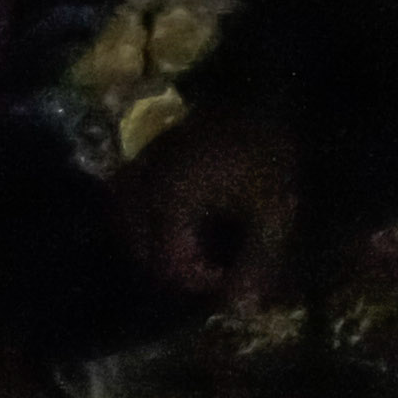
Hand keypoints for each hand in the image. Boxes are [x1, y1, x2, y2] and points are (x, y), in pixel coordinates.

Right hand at [111, 90, 307, 311]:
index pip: (168, 265)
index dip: (200, 282)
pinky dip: (144, 218)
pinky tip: (175, 222)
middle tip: (210, 271)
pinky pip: (128, 196)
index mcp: (170, 201)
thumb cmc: (269, 150)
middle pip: (138, 248)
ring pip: (126, 222)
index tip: (232, 278)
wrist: (265, 85)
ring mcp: (140, 165)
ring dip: (151, 244)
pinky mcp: (146, 153)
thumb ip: (257, 263)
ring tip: (191, 250)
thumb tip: (240, 312)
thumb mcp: (272, 210)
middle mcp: (144, 186)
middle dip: (171, 268)